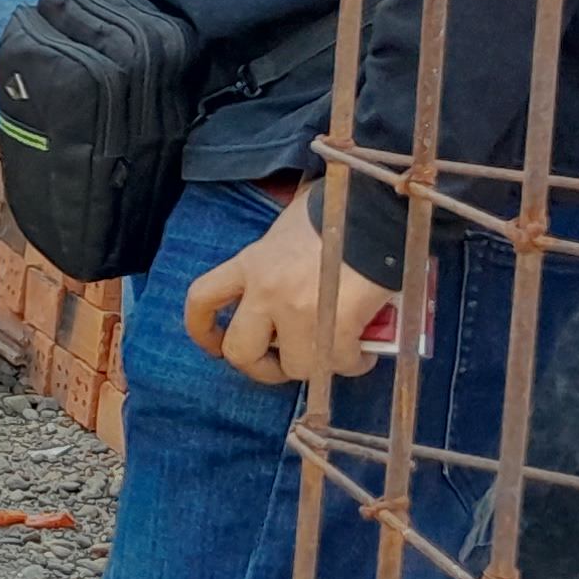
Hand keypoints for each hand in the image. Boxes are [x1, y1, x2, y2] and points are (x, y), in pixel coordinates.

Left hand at [182, 198, 399, 385]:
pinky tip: (364, 351)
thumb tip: (285, 293)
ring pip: (295, 367)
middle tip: (283, 363)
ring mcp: (299, 310)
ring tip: (335, 353)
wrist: (376, 212)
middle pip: (240, 350)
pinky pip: (339, 364)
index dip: (202, 329)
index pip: (203, 299)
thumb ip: (274, 263)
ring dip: (316, 366)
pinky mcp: (337, 325)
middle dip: (260, 367)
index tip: (215, 346)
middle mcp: (266, 290)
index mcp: (250, 262)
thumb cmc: (336, 213)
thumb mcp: (287, 230)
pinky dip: (353, 364)